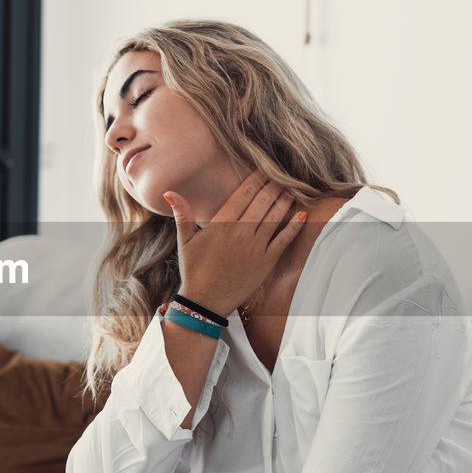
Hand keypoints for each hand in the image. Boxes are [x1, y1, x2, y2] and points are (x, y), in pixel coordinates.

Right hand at [163, 169, 306, 316]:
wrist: (204, 303)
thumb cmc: (194, 270)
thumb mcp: (185, 241)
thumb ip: (182, 214)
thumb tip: (169, 192)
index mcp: (222, 224)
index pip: (244, 193)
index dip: (257, 178)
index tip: (265, 169)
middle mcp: (241, 232)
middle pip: (263, 201)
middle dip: (275, 185)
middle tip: (283, 174)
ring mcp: (256, 248)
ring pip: (276, 216)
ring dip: (286, 200)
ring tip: (293, 188)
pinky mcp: (266, 262)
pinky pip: (284, 240)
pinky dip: (294, 226)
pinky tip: (302, 214)